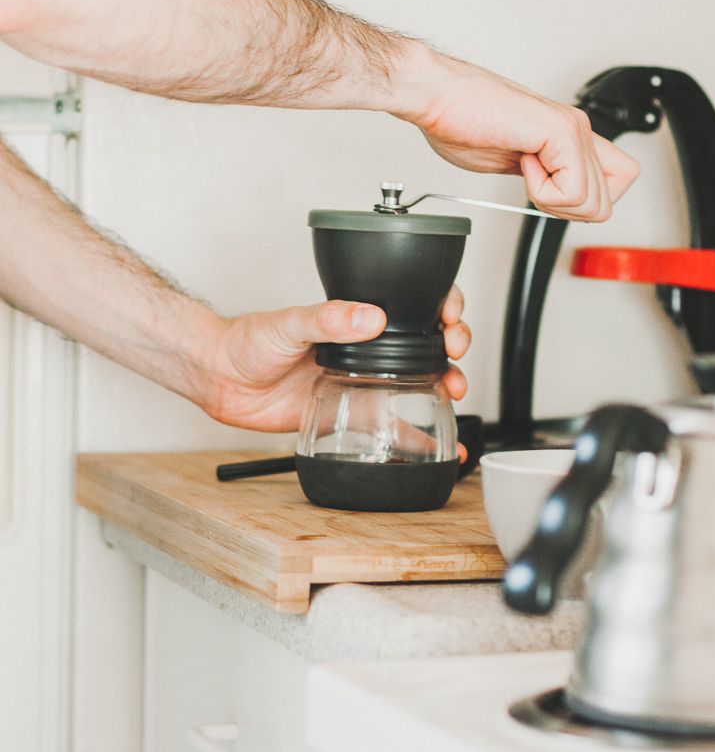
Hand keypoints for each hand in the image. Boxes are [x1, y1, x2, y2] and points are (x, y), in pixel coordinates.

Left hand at [202, 286, 469, 432]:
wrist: (223, 379)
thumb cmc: (249, 341)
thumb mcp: (289, 322)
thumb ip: (328, 318)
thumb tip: (369, 317)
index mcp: (356, 317)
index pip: (412, 302)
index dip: (442, 305)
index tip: (450, 316)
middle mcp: (367, 348)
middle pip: (427, 342)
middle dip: (454, 344)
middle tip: (455, 352)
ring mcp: (363, 381)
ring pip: (419, 383)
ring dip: (446, 385)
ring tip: (456, 392)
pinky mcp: (352, 414)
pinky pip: (392, 428)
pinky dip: (419, 441)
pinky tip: (441, 449)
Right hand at [392, 47, 639, 220]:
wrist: (436, 96)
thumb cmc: (458, 120)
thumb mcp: (508, 161)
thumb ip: (539, 177)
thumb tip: (552, 199)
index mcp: (568, 135)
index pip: (618, 178)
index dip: (586, 204)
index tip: (549, 196)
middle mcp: (578, 129)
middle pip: (607, 203)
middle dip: (566, 212)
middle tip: (531, 185)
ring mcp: (574, 129)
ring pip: (594, 203)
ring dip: (553, 202)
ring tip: (524, 168)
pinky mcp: (562, 133)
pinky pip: (572, 192)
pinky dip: (542, 192)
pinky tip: (522, 161)